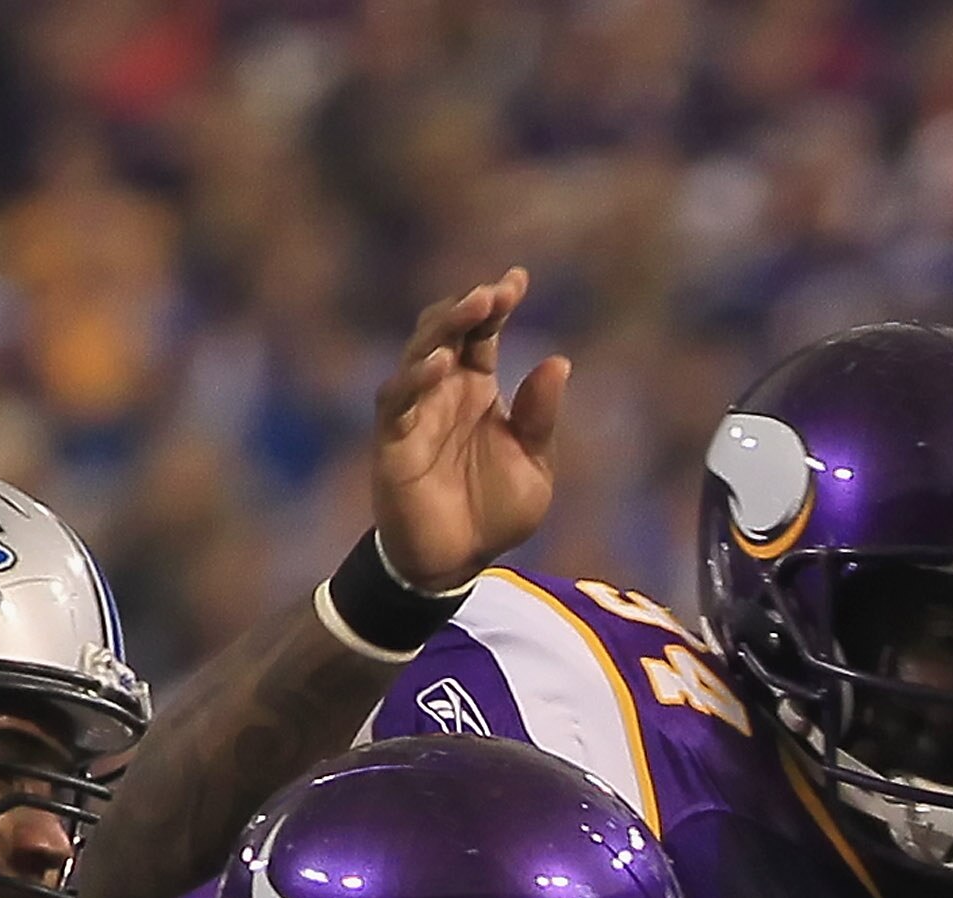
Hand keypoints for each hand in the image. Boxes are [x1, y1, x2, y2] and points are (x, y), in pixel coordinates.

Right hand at [371, 269, 570, 593]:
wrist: (457, 562)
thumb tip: (559, 361)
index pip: (483, 332)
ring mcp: (416, 412)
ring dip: (444, 328)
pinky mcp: (393, 440)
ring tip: (473, 308)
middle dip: (470, 306)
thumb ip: (541, 418)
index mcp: (478, 388)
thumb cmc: (493, 512)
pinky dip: (415, 379)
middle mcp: (444, 391)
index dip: (497, 303)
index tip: (518, 279)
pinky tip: (439, 363)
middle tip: (495, 291)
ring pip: (419, 353)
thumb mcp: (534, 465)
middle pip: (448, 330)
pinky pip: (398, 400)